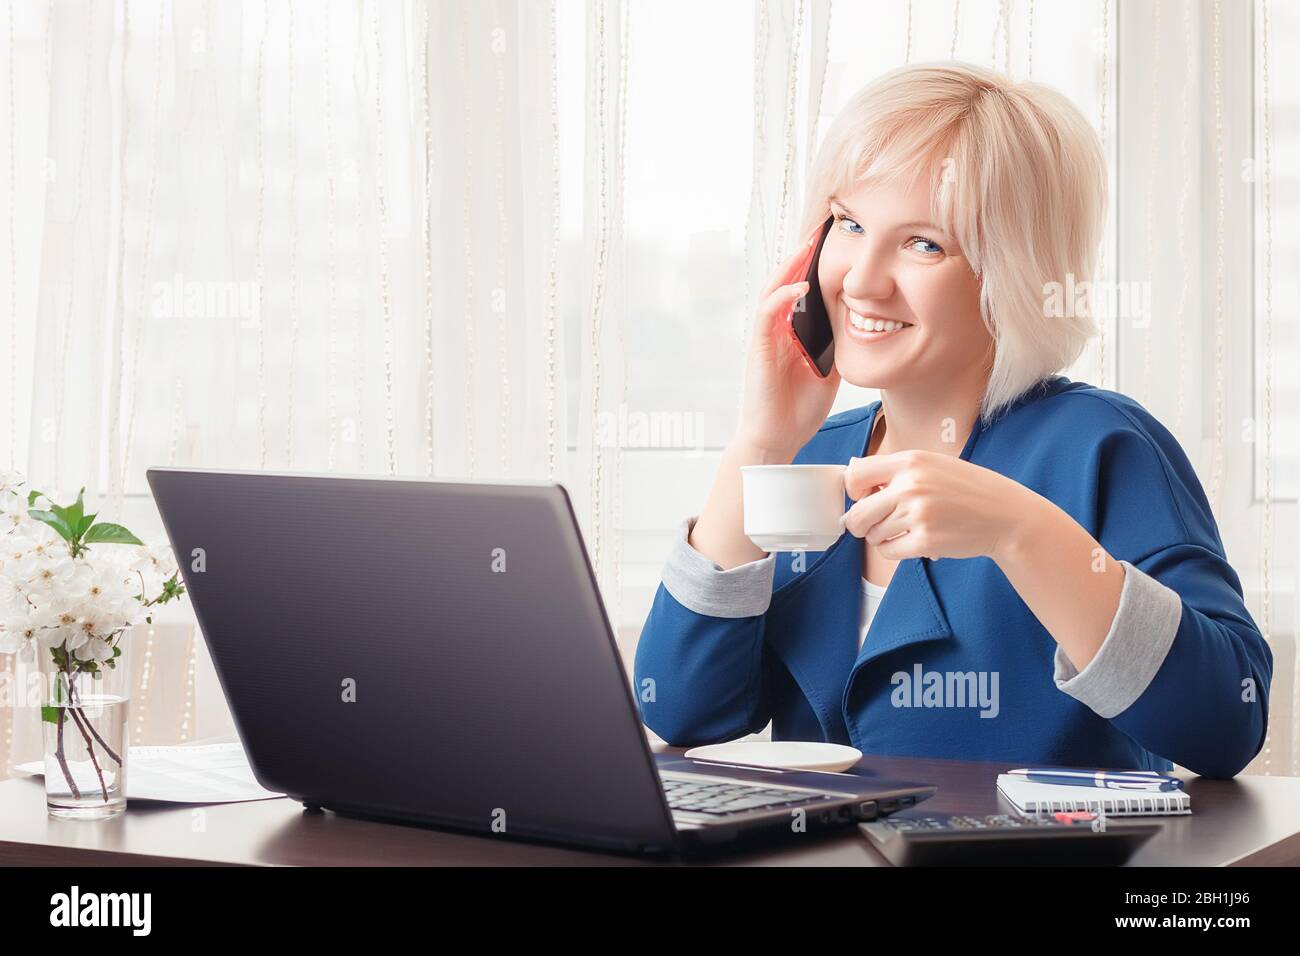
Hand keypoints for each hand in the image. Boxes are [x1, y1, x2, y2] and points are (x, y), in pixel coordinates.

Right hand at [733, 229, 841, 457]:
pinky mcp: (758, 349)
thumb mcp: (828, 373)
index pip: (800, 291)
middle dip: (801, 255)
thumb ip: (836, 349)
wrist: (776, 440)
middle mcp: (774, 331)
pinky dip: (782, 297)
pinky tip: (800, 286)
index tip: (832, 243)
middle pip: (784, 281)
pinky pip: (767, 314)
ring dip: (790, 266)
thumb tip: (861, 329)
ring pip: (772, 290)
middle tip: (821, 230)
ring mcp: (764, 338)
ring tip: (809, 246)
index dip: (813, 266)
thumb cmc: (797, 411)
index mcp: (790, 334)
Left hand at [840, 450, 1039, 562]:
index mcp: (911, 461)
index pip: (856, 474)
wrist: (1005, 515)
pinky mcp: (926, 541)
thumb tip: (852, 474)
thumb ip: (896, 469)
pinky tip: (909, 542)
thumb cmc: (967, 489)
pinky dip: (893, 550)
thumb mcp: (933, 464)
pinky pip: (888, 552)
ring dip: (881, 537)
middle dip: (859, 523)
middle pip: (858, 513)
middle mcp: (911, 486)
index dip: (854, 490)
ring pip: (873, 535)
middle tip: (870, 525)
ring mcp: (918, 514)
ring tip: (902, 530)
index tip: (863, 497)